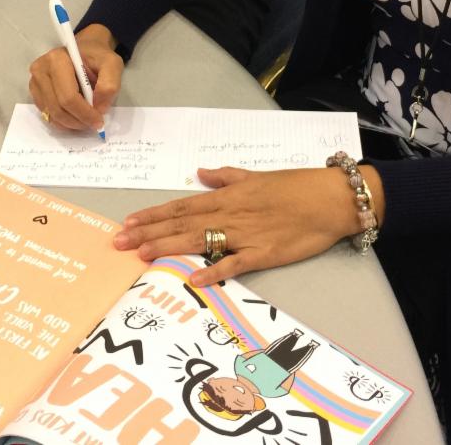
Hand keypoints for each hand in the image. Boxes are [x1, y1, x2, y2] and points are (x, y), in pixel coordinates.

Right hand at [28, 24, 121, 130]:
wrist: (85, 50)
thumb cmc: (97, 57)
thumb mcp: (112, 64)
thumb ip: (109, 85)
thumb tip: (99, 109)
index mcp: (57, 60)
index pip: (68, 96)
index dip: (84, 114)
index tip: (99, 121)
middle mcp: (40, 70)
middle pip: (58, 108)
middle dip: (78, 121)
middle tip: (93, 124)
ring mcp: (35, 82)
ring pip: (51, 114)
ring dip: (71, 124)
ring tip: (86, 120)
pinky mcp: (35, 92)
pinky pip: (47, 114)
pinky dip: (63, 122)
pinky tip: (75, 117)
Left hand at [113, 165, 385, 286]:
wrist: (331, 198)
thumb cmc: (296, 186)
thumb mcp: (258, 175)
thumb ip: (227, 176)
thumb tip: (202, 172)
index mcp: (228, 196)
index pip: (182, 206)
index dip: (153, 215)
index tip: (128, 222)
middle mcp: (231, 213)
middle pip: (182, 223)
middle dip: (149, 232)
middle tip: (119, 243)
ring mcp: (246, 233)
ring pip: (199, 240)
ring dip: (169, 247)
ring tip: (142, 254)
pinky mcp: (264, 253)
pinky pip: (234, 263)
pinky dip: (214, 270)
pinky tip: (193, 278)